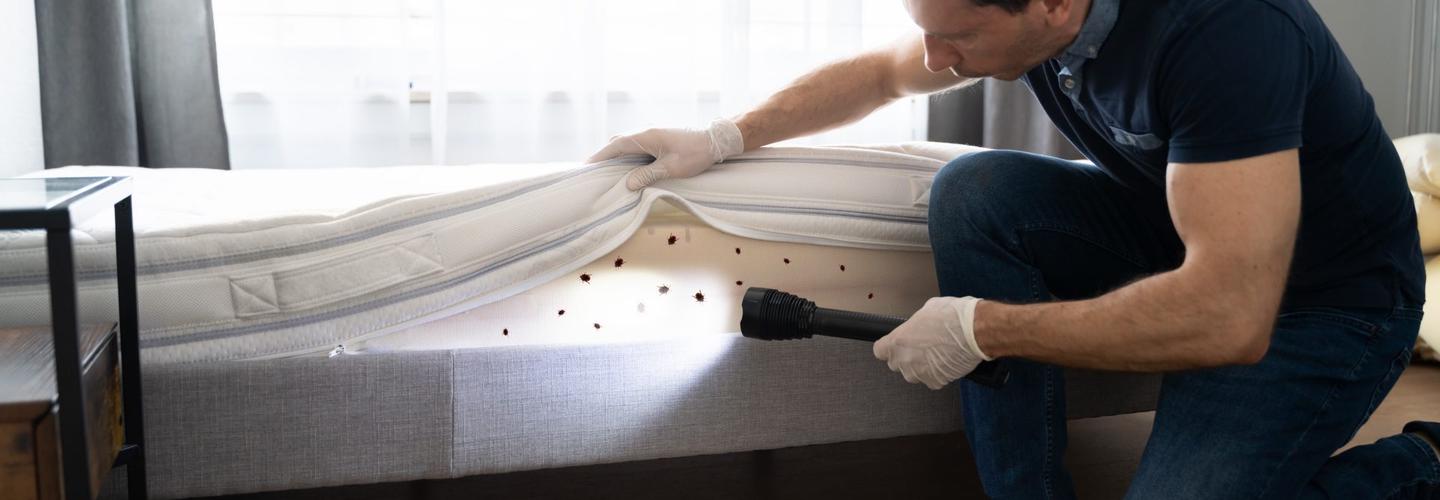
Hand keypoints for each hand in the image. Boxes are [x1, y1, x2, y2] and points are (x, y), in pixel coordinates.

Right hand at [585, 118, 743, 189]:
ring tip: (604, 174)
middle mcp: (646, 134)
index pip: (616, 146)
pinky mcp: (658, 141)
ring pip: (626, 146)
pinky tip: (625, 170)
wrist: (716, 142)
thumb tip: (628, 184)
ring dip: (615, 157)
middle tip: (591, 173)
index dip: (599, 156)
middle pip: (617, 144)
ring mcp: (652, 136)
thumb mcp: (672, 168)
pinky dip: (626, 157)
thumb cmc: (696, 154)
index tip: (586, 167)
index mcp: (646, 137)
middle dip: (604, 157)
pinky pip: (635, 148)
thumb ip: (648, 175)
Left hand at [874, 296, 991, 389]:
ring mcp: (920, 373)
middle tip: (922, 346)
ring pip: (914, 373)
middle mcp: (905, 360)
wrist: (975, 331)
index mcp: (898, 341)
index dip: (888, 348)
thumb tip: (917, 327)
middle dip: (906, 357)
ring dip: (922, 366)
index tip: (894, 345)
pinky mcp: (936, 382)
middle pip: (897, 364)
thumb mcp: (926, 311)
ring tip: (938, 353)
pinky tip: (946, 360)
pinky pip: (931, 380)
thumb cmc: (952, 318)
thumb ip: (915, 325)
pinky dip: (938, 373)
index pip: (880, 351)